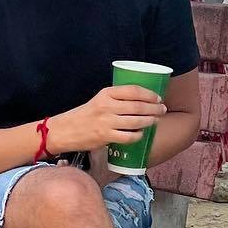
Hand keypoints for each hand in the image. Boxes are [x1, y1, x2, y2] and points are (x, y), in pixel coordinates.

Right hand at [51, 85, 166, 154]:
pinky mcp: (105, 136)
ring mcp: (106, 122)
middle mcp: (107, 106)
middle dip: (154, 108)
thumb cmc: (85, 115)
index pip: (133, 90)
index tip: (158, 98)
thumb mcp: (99, 100)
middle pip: (138, 106)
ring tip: (155, 120)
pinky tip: (141, 134)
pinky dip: (138, 135)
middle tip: (162, 110)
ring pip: (136, 121)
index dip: (149, 94)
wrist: (65, 130)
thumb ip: (116, 99)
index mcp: (106, 93)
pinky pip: (129, 136)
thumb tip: (141, 101)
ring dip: (150, 121)